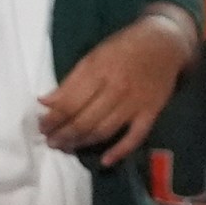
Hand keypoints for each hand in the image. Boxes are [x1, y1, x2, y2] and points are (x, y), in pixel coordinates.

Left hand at [40, 11, 196, 163]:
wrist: (164, 43)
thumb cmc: (123, 47)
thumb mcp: (92, 57)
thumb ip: (70, 81)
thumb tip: (44, 101)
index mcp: (97, 72)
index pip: (69, 103)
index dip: (52, 118)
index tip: (41, 126)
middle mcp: (115, 89)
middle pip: (84, 120)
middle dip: (63, 134)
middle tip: (50, 142)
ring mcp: (135, 103)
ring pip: (104, 130)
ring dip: (82, 142)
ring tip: (66, 148)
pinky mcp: (151, 113)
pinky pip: (135, 137)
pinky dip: (120, 151)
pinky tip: (105, 161)